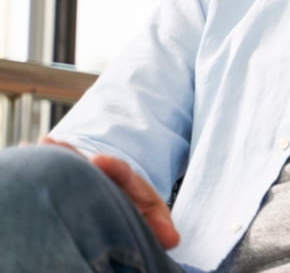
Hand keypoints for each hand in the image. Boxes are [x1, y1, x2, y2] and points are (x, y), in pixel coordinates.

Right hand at [40, 136, 180, 248]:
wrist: (137, 210)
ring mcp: (90, 177)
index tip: (98, 160)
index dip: (111, 166)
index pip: (121, 172)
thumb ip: (161, 226)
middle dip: (73, 155)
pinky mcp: (76, 183)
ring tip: (40, 143)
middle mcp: (107, 175)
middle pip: (89, 163)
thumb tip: (171, 238)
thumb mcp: (155, 219)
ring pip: (73, 164)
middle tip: (51, 144)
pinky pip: (60, 171)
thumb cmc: (145, 215)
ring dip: (57, 155)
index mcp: (129, 183)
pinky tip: (26, 152)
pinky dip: (45, 163)